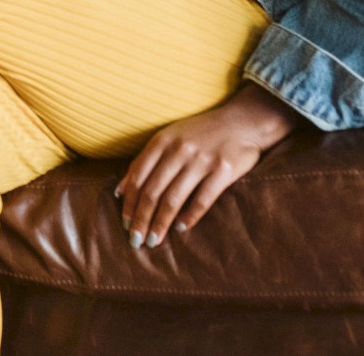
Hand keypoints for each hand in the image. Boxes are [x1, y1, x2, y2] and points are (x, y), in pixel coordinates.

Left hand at [116, 83, 298, 246]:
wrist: (242, 121)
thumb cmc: (200, 133)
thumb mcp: (169, 138)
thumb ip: (146, 161)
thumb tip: (121, 189)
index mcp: (162, 141)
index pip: (138, 176)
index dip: (130, 202)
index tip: (125, 222)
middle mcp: (178, 150)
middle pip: (153, 190)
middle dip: (141, 218)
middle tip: (135, 240)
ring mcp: (201, 160)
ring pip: (173, 198)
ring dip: (161, 222)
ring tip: (153, 241)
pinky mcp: (223, 170)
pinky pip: (203, 199)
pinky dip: (190, 216)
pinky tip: (181, 229)